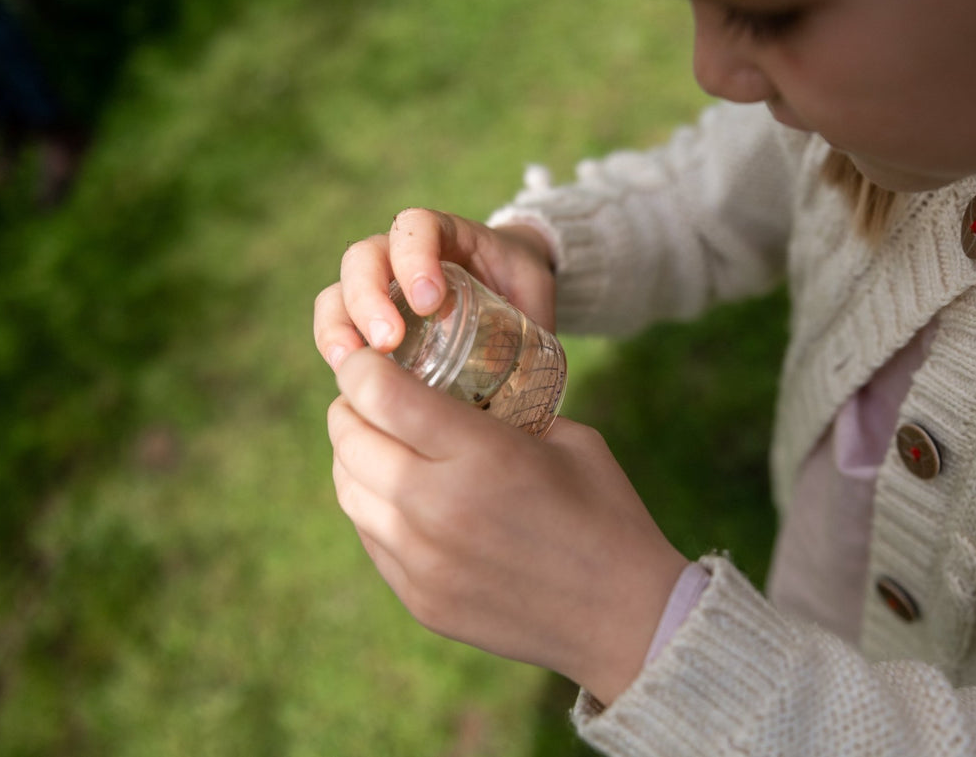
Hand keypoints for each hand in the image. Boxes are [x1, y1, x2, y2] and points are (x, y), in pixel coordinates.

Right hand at [314, 207, 555, 370]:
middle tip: (388, 341)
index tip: (430, 301)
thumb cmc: (520, 284)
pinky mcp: (367, 320)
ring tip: (352, 363)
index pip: (415, 227)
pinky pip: (337, 327)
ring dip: (340, 326)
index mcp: (444, 233)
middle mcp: (399, 253)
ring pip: (338, 292)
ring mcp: (378, 286)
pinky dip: (336, 350)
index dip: (414, 258)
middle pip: (364, 258)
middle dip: (369, 298)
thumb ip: (533, 319)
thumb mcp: (534, 292)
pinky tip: (347, 379)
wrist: (509, 285)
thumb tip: (532, 378)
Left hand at [327, 347, 688, 705]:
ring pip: (349, 493)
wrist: (625, 617)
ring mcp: (423, 561)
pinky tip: (401, 496)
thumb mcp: (566, 440)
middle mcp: (438, 507)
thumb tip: (461, 392)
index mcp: (481, 455)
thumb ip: (505, 412)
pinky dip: (374, 508)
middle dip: (350, 409)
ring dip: (354, 459)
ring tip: (377, 443)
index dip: (360, 368)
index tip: (365, 359)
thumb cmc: (606, 515)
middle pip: (351, 441)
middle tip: (365, 397)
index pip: (381, 396)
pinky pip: (371, 539)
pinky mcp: (420, 599)